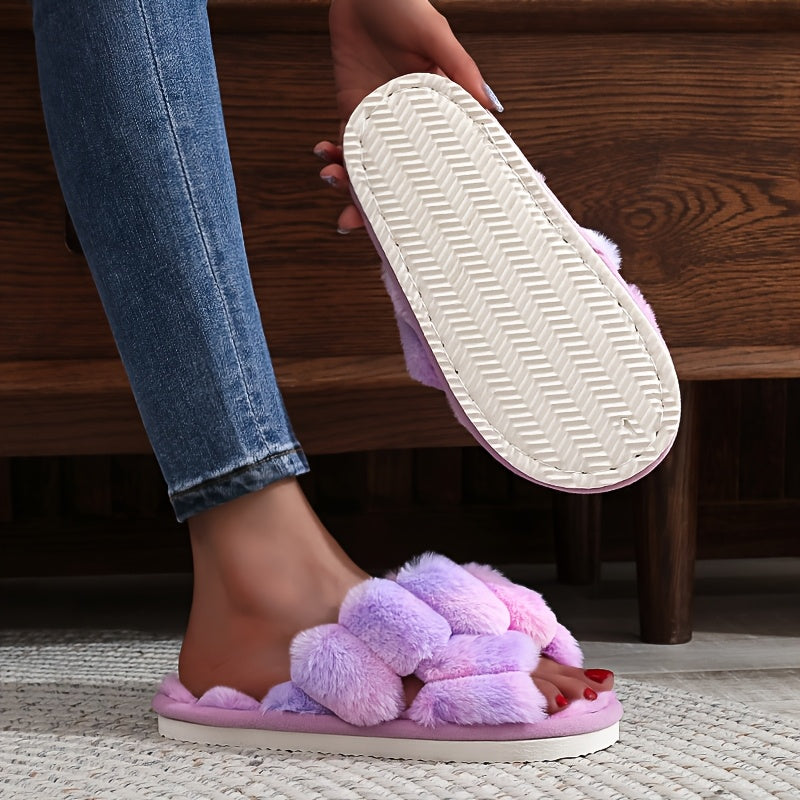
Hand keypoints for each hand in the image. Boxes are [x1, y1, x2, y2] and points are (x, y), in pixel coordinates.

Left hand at [315, 0, 501, 232]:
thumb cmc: (404, 3)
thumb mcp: (437, 34)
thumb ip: (460, 69)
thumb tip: (489, 108)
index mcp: (436, 114)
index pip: (438, 163)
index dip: (428, 195)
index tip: (420, 224)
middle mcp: (408, 125)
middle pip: (397, 175)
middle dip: (376, 203)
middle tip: (357, 225)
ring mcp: (378, 120)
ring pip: (367, 166)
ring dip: (348, 184)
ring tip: (334, 185)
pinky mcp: (352, 108)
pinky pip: (343, 142)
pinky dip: (333, 155)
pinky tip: (325, 158)